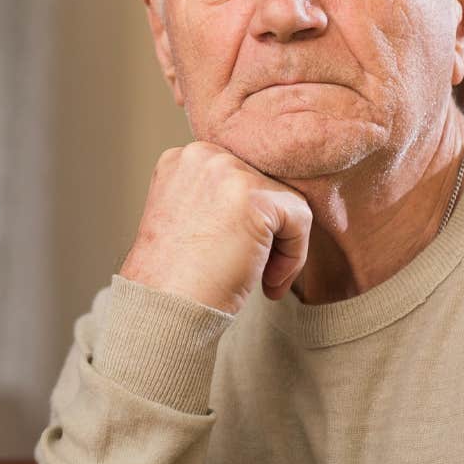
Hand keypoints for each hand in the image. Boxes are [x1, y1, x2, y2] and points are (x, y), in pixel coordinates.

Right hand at [118, 141, 312, 314]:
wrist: (164, 308)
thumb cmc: (175, 279)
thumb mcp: (190, 221)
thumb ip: (220, 199)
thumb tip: (272, 204)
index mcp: (183, 159)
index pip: (242, 176)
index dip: (247, 220)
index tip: (235, 255)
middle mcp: (203, 155)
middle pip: (266, 185)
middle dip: (266, 231)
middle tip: (249, 270)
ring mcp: (227, 171)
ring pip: (286, 201)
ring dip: (281, 245)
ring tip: (259, 278)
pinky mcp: (253, 195)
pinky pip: (300, 218)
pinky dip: (294, 256)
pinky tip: (267, 282)